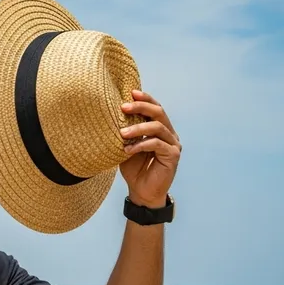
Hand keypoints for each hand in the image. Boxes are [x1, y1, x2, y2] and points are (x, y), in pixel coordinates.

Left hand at [119, 90, 180, 208]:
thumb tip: (110, 114)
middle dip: (141, 107)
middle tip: (123, 107)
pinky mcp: (173, 155)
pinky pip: (156, 144)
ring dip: (137, 128)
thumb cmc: (134, 169)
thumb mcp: (127, 146)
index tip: (130, 92)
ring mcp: (173, 144)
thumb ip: (126, 132)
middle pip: (159, 113)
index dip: (145, 99)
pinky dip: (140, 144)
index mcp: (160, 129)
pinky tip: (127, 150)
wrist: (142, 192)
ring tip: (121, 133)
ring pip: (157, 127)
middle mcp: (169, 134)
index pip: (155, 108)